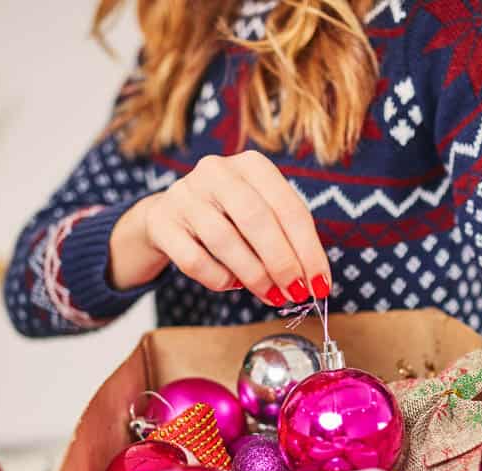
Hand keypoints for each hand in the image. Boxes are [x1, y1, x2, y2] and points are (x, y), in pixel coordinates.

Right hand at [108, 151, 330, 304]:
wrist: (167, 217)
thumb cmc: (227, 219)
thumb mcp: (260, 215)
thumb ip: (286, 241)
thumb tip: (312, 282)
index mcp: (251, 165)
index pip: (288, 207)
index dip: (308, 250)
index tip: (320, 284)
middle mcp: (216, 172)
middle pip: (257, 219)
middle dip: (282, 263)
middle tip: (296, 293)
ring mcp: (184, 195)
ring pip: (225, 241)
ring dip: (254, 275)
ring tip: (270, 295)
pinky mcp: (162, 222)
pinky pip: (195, 260)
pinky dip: (219, 279)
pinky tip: (232, 284)